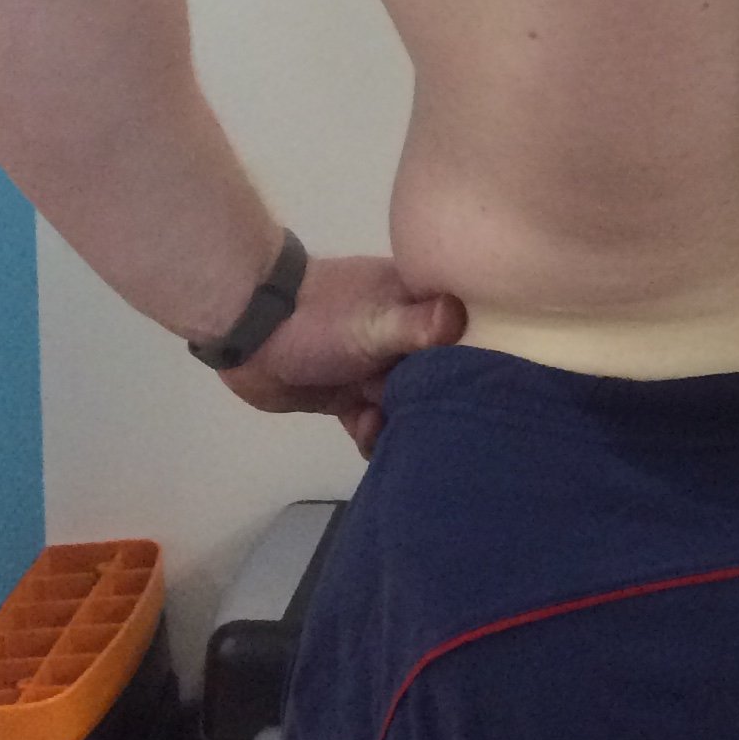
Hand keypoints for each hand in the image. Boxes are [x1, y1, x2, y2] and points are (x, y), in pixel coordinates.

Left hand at [216, 255, 468, 456]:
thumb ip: (418, 326)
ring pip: (404, 401)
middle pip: (436, 372)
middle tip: (447, 431)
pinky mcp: (346, 394)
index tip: (489, 394)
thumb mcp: (375, 323)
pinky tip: (370, 437)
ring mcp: (372, 365)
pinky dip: (374, 433)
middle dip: (438, 401)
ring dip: (403, 422)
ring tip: (398, 434)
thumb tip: (463, 318)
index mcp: (416, 302)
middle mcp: (401, 332)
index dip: (477, 362)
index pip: (464, 333)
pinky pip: (373, 420)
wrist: (249, 333)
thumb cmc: (318, 320)